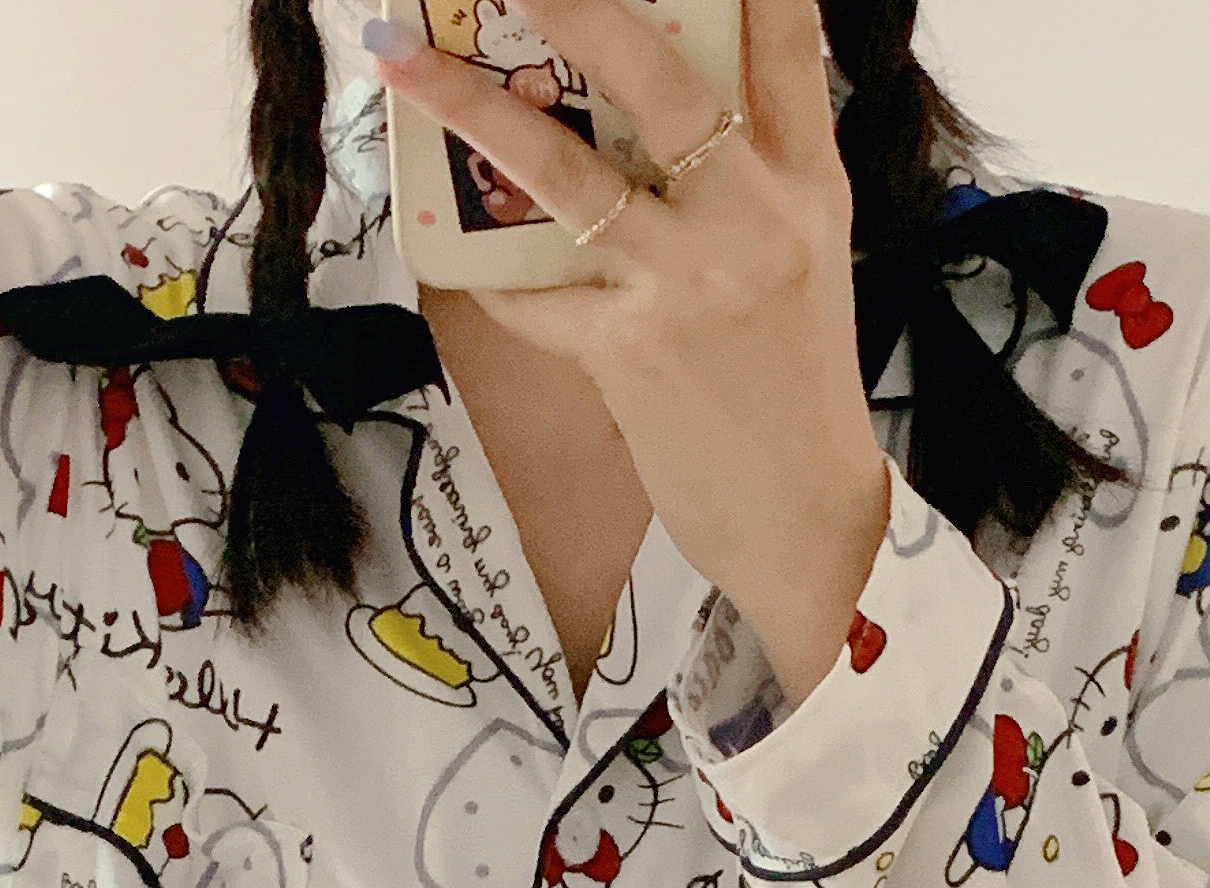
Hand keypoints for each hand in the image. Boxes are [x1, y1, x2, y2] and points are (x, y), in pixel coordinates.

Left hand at [372, 0, 890, 702]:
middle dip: (580, 8)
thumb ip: (756, 168)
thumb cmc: (794, 382)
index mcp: (806, 181)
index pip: (787, 37)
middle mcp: (751, 217)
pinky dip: (491, 276)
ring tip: (403, 60)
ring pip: (567, 176)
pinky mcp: (629, 351)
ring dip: (474, 112)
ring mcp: (686, 283)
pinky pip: (534, 297)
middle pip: (663, 79)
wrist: (803, 515)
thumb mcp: (803, 252)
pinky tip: (455, 252)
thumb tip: (682, 93)